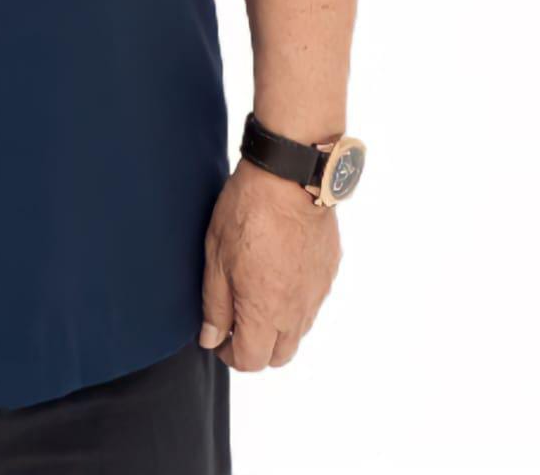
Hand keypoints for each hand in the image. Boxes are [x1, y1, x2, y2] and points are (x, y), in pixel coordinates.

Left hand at [198, 158, 340, 370]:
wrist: (289, 178)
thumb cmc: (246, 212)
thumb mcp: (217, 257)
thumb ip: (215, 305)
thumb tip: (212, 339)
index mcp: (265, 311)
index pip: (251, 360)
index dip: (229, 355)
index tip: (217, 339)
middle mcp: (296, 311)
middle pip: (279, 355)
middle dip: (255, 349)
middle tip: (236, 322)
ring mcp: (316, 293)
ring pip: (298, 332)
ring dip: (276, 328)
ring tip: (255, 296)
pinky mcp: (328, 273)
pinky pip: (311, 303)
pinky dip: (294, 302)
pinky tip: (278, 273)